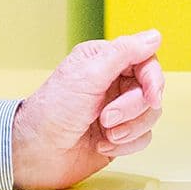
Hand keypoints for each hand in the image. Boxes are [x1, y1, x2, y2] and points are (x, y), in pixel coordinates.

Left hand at [12, 30, 163, 189]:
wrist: (36, 154)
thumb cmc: (52, 112)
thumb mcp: (88, 75)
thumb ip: (123, 53)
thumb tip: (154, 36)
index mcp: (105, 61)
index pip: (146, 61)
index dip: (153, 79)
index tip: (151, 95)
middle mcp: (113, 83)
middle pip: (150, 90)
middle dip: (132, 108)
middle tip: (107, 117)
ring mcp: (118, 111)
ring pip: (150, 115)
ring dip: (129, 128)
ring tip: (105, 133)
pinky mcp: (120, 135)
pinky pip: (143, 138)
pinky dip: (125, 144)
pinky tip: (102, 145)